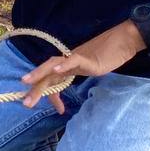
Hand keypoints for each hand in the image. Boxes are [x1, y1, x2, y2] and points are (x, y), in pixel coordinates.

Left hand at [19, 22, 143, 112]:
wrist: (125, 39)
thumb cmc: (110, 54)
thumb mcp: (92, 70)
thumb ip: (80, 75)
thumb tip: (75, 83)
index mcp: (69, 66)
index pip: (53, 80)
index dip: (50, 95)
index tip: (58, 110)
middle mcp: (69, 61)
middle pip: (47, 74)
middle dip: (35, 88)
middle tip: (25, 103)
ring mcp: (77, 58)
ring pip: (53, 65)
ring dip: (40, 74)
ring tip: (27, 83)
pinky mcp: (87, 58)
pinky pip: (73, 61)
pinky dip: (63, 65)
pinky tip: (55, 70)